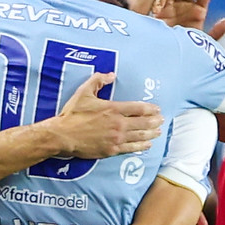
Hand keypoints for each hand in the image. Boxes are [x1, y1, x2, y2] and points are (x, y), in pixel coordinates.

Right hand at [43, 72, 161, 157]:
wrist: (62, 135)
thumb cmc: (72, 114)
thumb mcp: (83, 93)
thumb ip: (97, 81)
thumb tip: (110, 74)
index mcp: (113, 109)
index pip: (138, 109)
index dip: (150, 109)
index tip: (157, 109)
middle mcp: (118, 124)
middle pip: (144, 123)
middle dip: (155, 121)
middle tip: (161, 120)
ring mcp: (116, 138)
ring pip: (140, 136)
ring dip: (152, 133)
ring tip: (158, 131)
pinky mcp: (112, 149)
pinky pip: (132, 148)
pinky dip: (142, 146)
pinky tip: (147, 144)